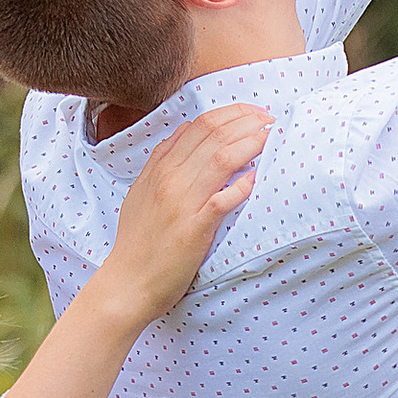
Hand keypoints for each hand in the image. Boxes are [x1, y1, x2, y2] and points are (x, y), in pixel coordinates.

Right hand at [99, 104, 271, 321]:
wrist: (126, 283)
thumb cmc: (137, 242)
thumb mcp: (140, 191)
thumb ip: (161, 161)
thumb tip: (186, 131)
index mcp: (159, 168)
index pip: (200, 125)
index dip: (231, 113)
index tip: (253, 113)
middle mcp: (170, 180)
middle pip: (214, 135)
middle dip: (248, 121)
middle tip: (270, 120)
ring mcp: (182, 204)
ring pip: (222, 159)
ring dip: (251, 143)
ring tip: (271, 137)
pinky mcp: (194, 230)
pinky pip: (223, 200)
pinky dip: (243, 186)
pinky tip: (258, 178)